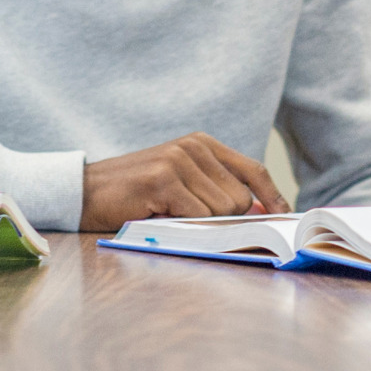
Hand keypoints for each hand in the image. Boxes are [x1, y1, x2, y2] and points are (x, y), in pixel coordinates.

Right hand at [79, 133, 290, 231]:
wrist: (86, 191)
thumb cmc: (138, 194)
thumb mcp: (183, 184)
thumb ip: (219, 191)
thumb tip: (261, 212)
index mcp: (203, 144)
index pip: (253, 170)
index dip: (272, 196)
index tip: (284, 217)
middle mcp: (194, 146)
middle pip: (239, 199)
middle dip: (221, 218)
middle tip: (187, 218)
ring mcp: (178, 160)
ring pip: (219, 210)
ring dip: (197, 223)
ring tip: (168, 213)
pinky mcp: (163, 179)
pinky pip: (196, 217)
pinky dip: (181, 226)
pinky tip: (157, 214)